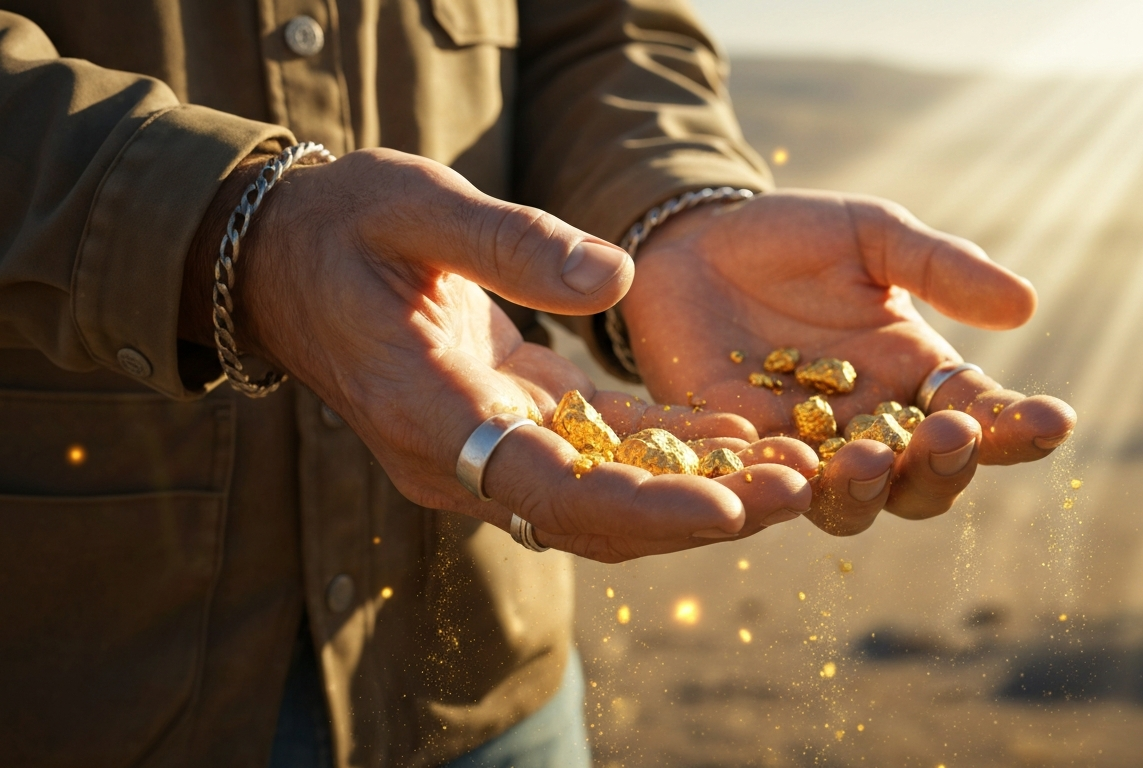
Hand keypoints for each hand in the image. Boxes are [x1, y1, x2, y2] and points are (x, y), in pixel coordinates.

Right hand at [189, 148, 810, 560]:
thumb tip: (616, 278)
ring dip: (693, 495)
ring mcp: (479, 453)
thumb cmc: (344, 224)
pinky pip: (592, 461)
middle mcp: (454, 457)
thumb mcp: (417, 208)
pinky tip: (733, 440)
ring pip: (599, 502)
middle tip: (800, 491)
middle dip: (696, 511)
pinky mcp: (503, 431)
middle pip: (589, 515)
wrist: (285, 259)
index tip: (727, 510)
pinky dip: (662, 459)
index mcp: (425, 410)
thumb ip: (511, 243)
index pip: (543, 487)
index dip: (639, 506)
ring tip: (792, 475)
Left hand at [619, 189, 1076, 534]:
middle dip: (944, 465)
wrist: (695, 243)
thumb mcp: (873, 236)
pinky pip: (762, 487)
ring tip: (864, 456)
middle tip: (950, 433)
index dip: (1019, 427)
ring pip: (849, 503)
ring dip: (865, 488)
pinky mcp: (738, 456)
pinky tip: (784, 468)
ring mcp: (805, 451)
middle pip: (924, 482)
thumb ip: (940, 267)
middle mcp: (871, 429)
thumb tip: (1025, 305)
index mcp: (917, 380)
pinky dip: (776, 484)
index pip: (982, 416)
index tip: (1055, 419)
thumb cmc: (795, 239)